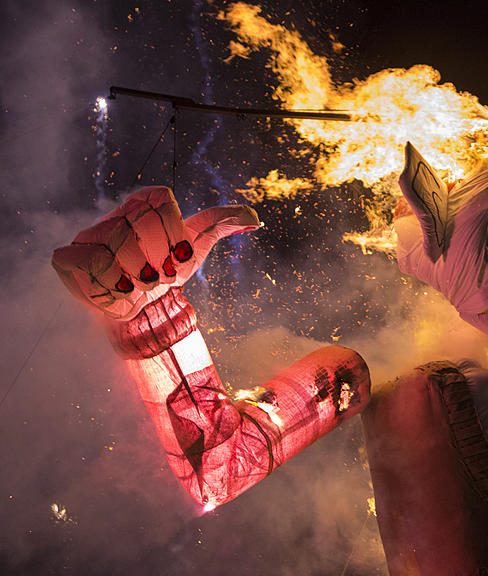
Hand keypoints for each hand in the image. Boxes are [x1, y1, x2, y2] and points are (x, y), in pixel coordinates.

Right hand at [52, 187, 259, 319]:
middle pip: (139, 222)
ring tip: (142, 287)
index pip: (160, 198)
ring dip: (139, 277)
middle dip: (159, 258)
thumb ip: (221, 224)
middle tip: (162, 277)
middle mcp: (116, 214)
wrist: (140, 302)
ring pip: (116, 246)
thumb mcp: (196, 245)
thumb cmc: (167, 267)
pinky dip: (115, 289)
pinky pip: (93, 266)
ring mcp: (90, 234)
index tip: (181, 259)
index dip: (175, 232)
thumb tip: (255, 217)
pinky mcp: (69, 257)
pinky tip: (120, 293)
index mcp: (146, 203)